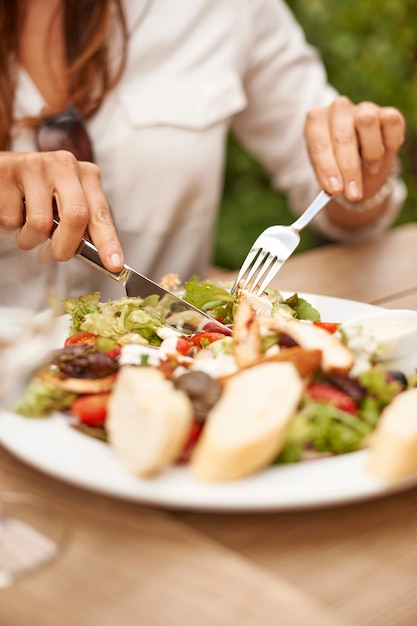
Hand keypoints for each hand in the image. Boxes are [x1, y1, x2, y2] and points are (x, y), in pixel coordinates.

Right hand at [0, 151, 123, 269]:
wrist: (2, 171)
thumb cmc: (37, 192)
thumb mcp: (65, 202)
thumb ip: (81, 223)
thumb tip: (96, 255)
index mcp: (86, 175)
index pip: (101, 214)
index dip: (108, 242)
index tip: (114, 264)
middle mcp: (64, 165)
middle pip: (75, 217)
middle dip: (64, 248)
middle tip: (52, 256)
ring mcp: (35, 165)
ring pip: (39, 223)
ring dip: (29, 239)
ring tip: (25, 228)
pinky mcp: (6, 172)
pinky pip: (11, 219)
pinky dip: (9, 226)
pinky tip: (10, 209)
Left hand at [304, 96, 405, 200]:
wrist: (362, 160)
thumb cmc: (339, 165)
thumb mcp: (330, 174)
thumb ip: (330, 181)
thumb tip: (332, 191)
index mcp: (316, 121)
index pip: (318, 143)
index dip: (326, 167)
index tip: (334, 190)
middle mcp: (338, 110)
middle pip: (342, 136)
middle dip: (349, 169)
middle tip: (353, 194)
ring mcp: (363, 108)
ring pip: (366, 122)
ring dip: (371, 153)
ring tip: (371, 169)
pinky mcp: (386, 112)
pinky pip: (391, 122)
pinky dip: (389, 144)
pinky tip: (383, 156)